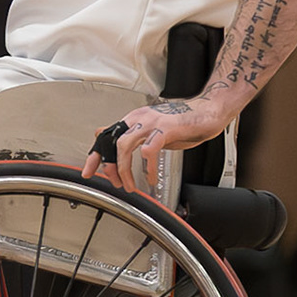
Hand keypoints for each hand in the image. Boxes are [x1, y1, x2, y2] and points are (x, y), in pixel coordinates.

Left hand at [80, 97, 233, 193]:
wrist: (208, 112)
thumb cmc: (183, 123)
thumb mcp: (152, 130)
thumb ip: (134, 136)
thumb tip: (113, 143)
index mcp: (133, 119)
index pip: (105, 136)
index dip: (94, 154)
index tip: (88, 171)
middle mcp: (138, 118)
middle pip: (110, 141)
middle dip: (106, 164)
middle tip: (113, 182)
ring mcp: (151, 122)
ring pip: (124, 145)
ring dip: (123, 169)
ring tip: (129, 185)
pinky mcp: (166, 128)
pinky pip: (149, 150)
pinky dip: (147, 167)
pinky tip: (151, 177)